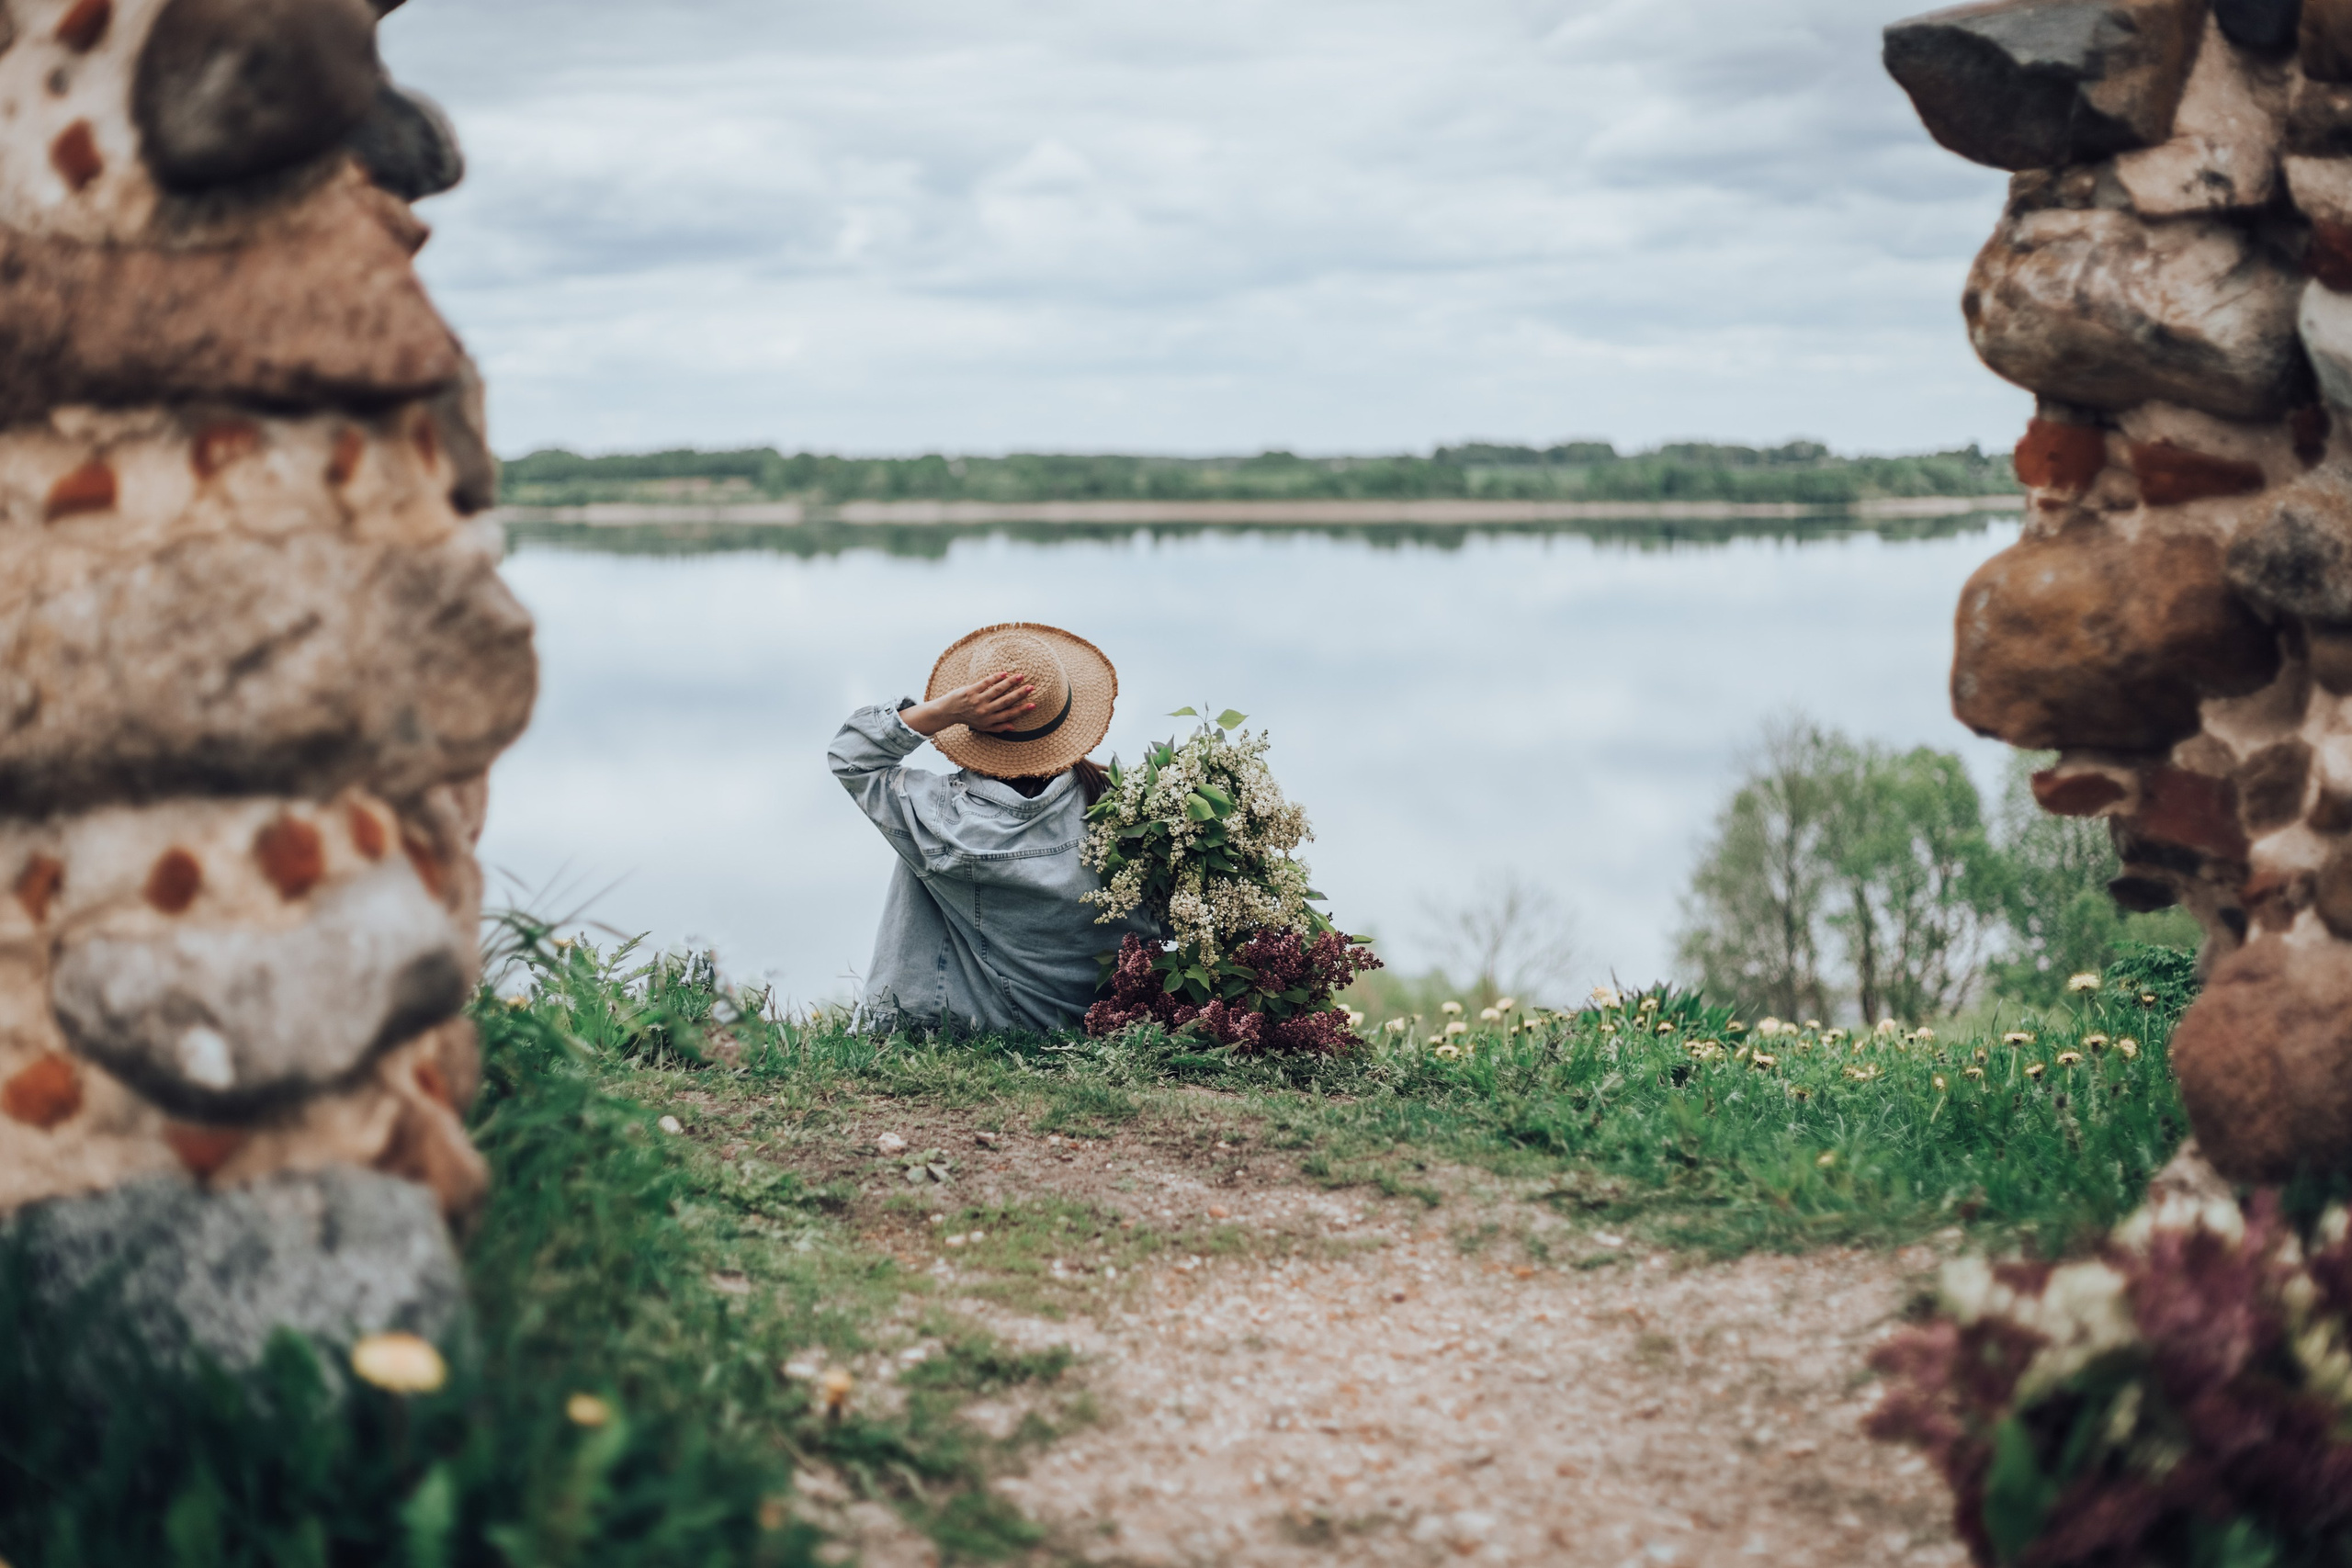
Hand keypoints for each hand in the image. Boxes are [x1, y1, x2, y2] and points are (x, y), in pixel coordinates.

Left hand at [899, 671, 1037, 736]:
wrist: (948, 712)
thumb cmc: (968, 719)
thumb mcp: (983, 727)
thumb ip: (998, 727)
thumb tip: (1013, 727)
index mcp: (989, 720)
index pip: (1009, 714)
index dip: (1022, 710)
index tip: (1033, 705)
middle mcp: (984, 711)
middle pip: (1005, 701)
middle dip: (1019, 694)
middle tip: (1031, 687)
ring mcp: (977, 700)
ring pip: (997, 690)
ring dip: (1010, 683)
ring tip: (1020, 676)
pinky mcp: (970, 691)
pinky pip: (985, 683)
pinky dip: (995, 678)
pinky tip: (1004, 673)